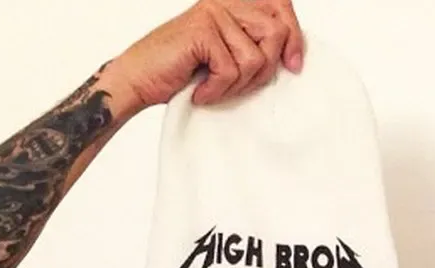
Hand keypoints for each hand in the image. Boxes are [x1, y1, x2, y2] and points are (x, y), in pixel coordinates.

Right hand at [111, 0, 303, 110]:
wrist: (140, 81)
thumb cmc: (181, 74)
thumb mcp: (228, 60)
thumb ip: (255, 48)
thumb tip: (293, 57)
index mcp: (233, 5)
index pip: (280, 8)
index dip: (294, 37)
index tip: (294, 65)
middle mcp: (224, 3)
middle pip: (276, 33)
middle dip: (264, 71)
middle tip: (237, 86)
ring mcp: (213, 13)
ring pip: (256, 58)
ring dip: (237, 85)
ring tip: (215, 88)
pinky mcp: (202, 30)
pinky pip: (232, 70)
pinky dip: (217, 90)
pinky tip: (200, 91)